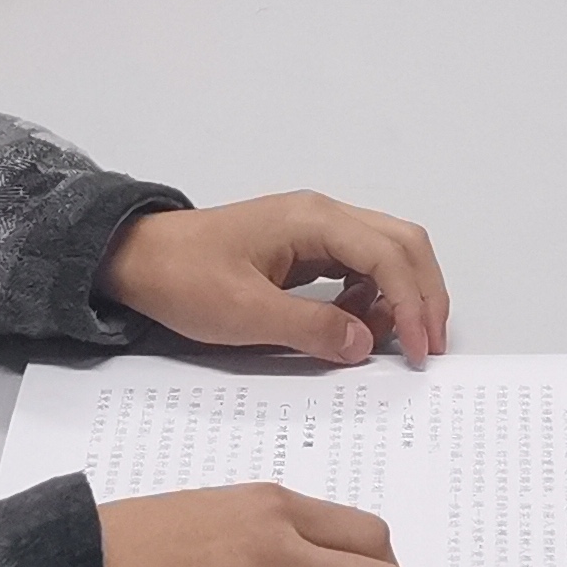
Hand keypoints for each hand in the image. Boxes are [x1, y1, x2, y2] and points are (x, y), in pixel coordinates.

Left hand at [100, 194, 452, 367]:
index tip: (418, 352)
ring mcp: (315, 228)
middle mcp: (323, 215)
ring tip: (392, 342)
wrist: (138, 258)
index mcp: (314, 220)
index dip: (412, 303)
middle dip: (424, 294)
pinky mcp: (304, 247)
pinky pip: (358, 265)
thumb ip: (310, 329)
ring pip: (385, 252)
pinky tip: (355, 325)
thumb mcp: (244, 314)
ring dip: (401, 294)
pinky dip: (372, 295)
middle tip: (428, 347)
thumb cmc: (184, 279)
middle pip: (402, 243)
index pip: (388, 256)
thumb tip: (365, 344)